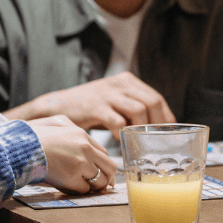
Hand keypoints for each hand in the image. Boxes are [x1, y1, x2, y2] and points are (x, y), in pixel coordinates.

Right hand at [28, 115, 118, 193]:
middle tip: (102, 185)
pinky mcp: (72, 177)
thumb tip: (79, 137)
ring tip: (82, 186)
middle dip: (107, 178)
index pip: (103, 153)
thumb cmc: (30, 137)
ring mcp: (80, 163)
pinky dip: (79, 191)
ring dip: (92, 186)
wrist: (16, 148)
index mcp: (82, 134)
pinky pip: (84, 189)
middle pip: (110, 167)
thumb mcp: (53, 123)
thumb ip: (69, 127)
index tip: (101, 172)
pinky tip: (69, 187)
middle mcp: (85, 148)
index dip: (102, 164)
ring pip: (100, 181)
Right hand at [38, 72, 175, 138]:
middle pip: (152, 102)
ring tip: (136, 140)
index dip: (164, 117)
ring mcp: (108, 94)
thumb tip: (156, 127)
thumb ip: (133, 109)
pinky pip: (117, 121)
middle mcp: (120, 84)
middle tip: (153, 140)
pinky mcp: (95, 106)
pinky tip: (118, 139)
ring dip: (140, 128)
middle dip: (157, 124)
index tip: (165, 133)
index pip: (156, 98)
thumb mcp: (114, 101)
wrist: (57, 106)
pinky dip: (122, 132)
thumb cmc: (90, 109)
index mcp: (127, 81)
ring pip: (139, 110)